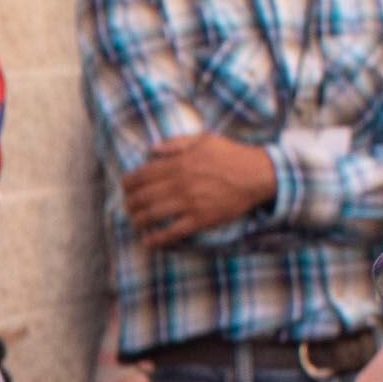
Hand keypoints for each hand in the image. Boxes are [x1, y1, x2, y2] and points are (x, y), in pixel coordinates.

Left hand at [121, 133, 279, 247]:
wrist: (257, 174)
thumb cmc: (231, 155)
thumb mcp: (203, 139)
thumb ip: (175, 143)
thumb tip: (152, 149)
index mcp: (178, 163)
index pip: (142, 175)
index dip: (128, 184)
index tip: (125, 188)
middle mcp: (180, 183)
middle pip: (143, 196)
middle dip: (130, 204)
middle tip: (128, 207)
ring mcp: (189, 203)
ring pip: (153, 215)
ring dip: (138, 220)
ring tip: (135, 222)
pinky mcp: (201, 219)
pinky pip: (173, 232)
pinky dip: (157, 239)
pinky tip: (148, 242)